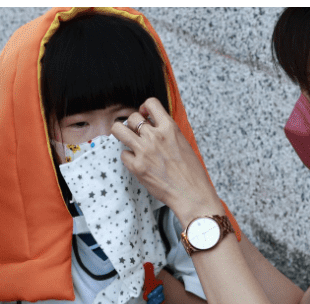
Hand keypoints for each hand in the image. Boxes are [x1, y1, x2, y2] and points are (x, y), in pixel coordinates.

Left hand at [110, 98, 224, 226]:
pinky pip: (123, 154)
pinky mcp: (137, 167)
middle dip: (132, 124)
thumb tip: (152, 125)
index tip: (145, 115)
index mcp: (169, 128)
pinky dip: (128, 158)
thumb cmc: (190, 172)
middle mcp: (155, 136)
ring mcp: (144, 151)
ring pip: (118, 130)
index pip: (150, 103)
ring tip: (127, 141)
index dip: (144, 108)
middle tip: (136, 133)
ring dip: (121, 134)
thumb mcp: (182, 143)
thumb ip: (167, 132)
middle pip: (132, 117)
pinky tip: (137, 163)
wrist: (191, 193)